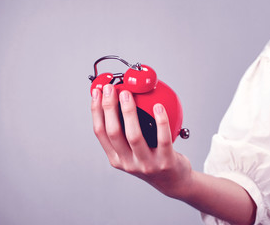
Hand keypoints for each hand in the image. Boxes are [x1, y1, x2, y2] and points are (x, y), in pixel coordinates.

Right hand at [91, 84, 192, 198]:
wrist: (173, 182)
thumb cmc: (152, 160)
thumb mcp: (133, 151)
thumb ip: (125, 133)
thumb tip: (118, 101)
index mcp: (116, 159)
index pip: (100, 133)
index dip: (96, 111)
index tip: (96, 93)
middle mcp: (128, 163)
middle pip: (113, 132)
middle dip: (109, 107)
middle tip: (110, 88)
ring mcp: (146, 164)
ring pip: (134, 136)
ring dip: (129, 112)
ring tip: (127, 94)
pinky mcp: (165, 162)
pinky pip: (162, 138)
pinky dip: (160, 121)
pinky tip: (159, 107)